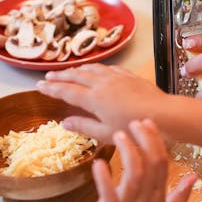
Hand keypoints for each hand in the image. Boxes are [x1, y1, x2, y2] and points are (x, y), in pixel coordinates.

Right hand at [37, 64, 170, 142]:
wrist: (162, 114)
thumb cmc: (133, 128)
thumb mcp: (106, 133)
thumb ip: (84, 126)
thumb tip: (64, 122)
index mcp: (93, 99)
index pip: (66, 91)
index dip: (51, 88)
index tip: (39, 86)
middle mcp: (102, 84)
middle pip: (76, 77)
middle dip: (60, 76)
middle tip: (48, 76)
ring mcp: (116, 78)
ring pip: (92, 69)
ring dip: (77, 69)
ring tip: (68, 71)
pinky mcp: (129, 76)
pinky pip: (108, 68)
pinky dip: (97, 68)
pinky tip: (97, 69)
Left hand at [92, 120, 196, 201]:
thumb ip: (181, 195)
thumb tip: (195, 176)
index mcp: (158, 196)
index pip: (162, 162)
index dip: (156, 140)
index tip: (148, 123)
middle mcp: (146, 198)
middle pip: (151, 162)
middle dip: (145, 139)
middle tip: (135, 122)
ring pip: (134, 173)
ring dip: (127, 151)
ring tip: (119, 135)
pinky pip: (109, 193)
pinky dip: (104, 177)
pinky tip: (99, 163)